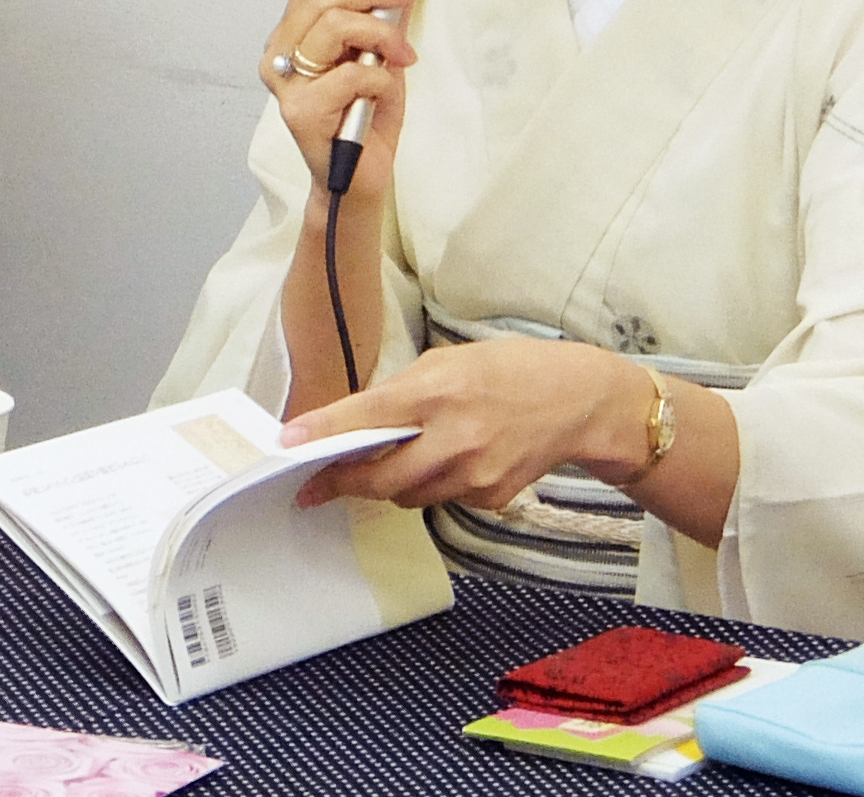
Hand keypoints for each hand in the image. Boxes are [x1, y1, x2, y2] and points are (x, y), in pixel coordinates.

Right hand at [261, 0, 422, 202]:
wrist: (360, 180)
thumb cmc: (364, 120)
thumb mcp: (381, 58)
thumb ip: (386, 18)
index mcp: (291, 39)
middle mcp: (279, 57)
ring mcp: (286, 85)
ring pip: (333, 26)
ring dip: (380, 31)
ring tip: (404, 53)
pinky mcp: (301, 112)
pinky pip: (351, 73)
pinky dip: (379, 76)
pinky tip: (384, 92)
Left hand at [280, 338, 645, 511]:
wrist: (576, 400)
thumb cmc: (508, 370)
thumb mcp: (447, 362)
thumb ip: (400, 393)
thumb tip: (352, 421)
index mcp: (438, 391)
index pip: (365, 416)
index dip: (322, 433)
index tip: (287, 446)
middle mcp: (455, 436)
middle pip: (379, 477)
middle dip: (345, 480)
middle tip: (319, 480)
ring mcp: (475, 473)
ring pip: (406, 495)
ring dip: (391, 481)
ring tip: (404, 456)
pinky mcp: (491, 497)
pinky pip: (441, 500)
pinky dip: (433, 485)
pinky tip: (451, 460)